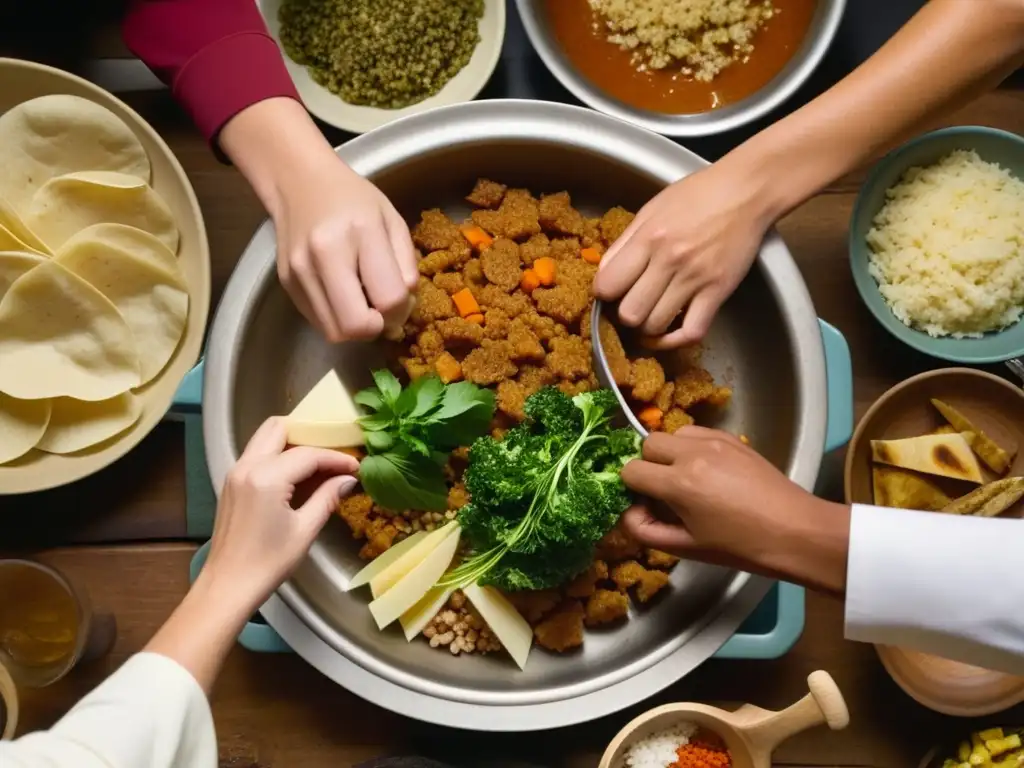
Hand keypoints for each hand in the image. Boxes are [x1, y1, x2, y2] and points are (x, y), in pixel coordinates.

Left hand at [201, 417, 359, 610]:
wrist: (227, 586)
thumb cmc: (268, 563)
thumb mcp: (304, 530)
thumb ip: (327, 497)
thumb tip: (347, 480)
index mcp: (266, 477)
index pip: (307, 454)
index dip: (335, 458)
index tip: (356, 467)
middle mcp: (246, 466)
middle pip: (278, 428)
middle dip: (309, 435)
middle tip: (333, 454)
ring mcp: (235, 473)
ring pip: (265, 438)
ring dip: (292, 443)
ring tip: (318, 463)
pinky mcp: (231, 483)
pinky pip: (257, 455)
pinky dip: (279, 455)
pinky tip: (297, 475)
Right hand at [219, 98, 418, 343]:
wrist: (299, 182)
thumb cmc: (354, 200)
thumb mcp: (393, 221)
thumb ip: (406, 266)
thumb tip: (404, 308)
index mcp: (361, 233)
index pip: (389, 298)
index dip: (401, 311)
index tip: (400, 302)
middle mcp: (325, 255)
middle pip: (356, 326)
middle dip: (377, 328)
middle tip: (381, 311)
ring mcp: (300, 272)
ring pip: (335, 333)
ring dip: (356, 328)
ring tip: (362, 303)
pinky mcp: (286, 284)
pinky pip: (319, 323)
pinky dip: (337, 320)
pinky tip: (343, 297)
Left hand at [593, 161, 773, 348]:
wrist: (745, 191)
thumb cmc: (697, 196)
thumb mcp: (652, 209)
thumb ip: (626, 243)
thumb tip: (603, 274)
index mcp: (648, 238)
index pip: (607, 285)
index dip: (603, 293)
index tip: (611, 292)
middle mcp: (669, 260)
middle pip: (630, 313)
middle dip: (625, 314)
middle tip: (633, 305)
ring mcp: (695, 278)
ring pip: (656, 326)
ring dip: (650, 327)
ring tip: (653, 314)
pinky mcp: (718, 291)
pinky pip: (692, 331)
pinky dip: (677, 340)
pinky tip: (671, 332)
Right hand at [620, 428, 849, 593]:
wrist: (794, 531)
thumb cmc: (740, 547)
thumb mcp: (687, 548)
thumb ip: (646, 530)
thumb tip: (628, 511)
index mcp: (679, 484)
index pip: (630, 471)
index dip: (632, 488)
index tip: (646, 503)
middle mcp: (692, 454)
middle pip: (647, 444)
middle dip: (648, 465)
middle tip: (665, 490)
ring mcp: (714, 441)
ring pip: (672, 434)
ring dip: (670, 453)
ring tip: (688, 477)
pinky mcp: (732, 438)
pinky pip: (696, 432)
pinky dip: (692, 446)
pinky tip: (708, 470)